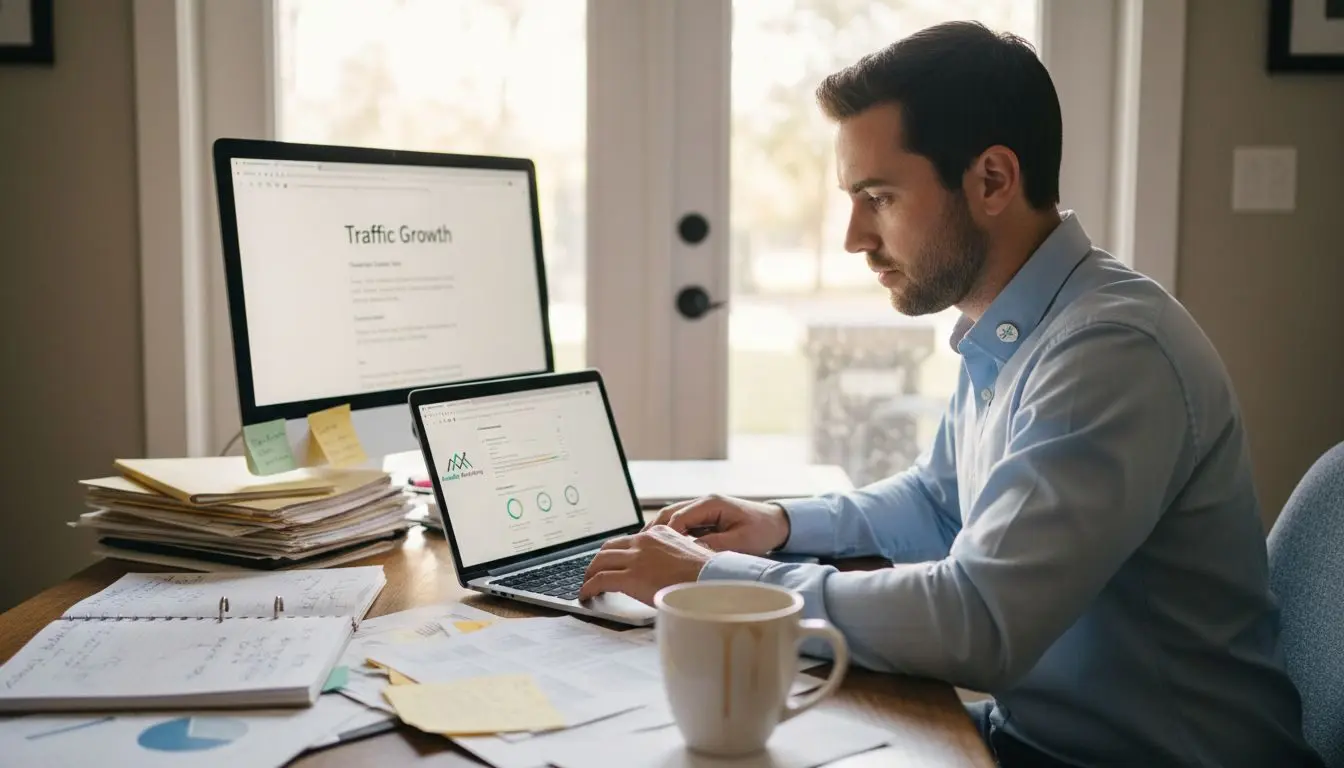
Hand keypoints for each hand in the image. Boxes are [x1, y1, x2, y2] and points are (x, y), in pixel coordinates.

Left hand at [578, 525, 713, 605]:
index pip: (630, 539)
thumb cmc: (707, 575)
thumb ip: (673, 556)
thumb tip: (668, 569)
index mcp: (659, 533)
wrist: (711, 582)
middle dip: (599, 560)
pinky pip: (600, 580)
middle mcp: (645, 540)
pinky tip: (587, 594)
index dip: (617, 552)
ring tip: (587, 584)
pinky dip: (589, 587)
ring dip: (590, 573)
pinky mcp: (630, 576)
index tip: (613, 561)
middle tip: (594, 572)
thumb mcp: (690, 554)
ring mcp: (636, 558)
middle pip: (609, 547)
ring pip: (600, 561)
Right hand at [642, 494, 790, 555]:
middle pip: (669, 514)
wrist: (777, 523)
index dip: (665, 534)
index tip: (655, 550)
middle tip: (638, 549)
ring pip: (671, 517)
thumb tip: (690, 553)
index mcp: (711, 504)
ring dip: (658, 532)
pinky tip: (660, 548)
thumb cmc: (762, 531)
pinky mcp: (703, 517)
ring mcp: (702, 508)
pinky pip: (680, 523)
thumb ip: (714, 545)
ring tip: (643, 550)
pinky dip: (668, 534)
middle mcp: (703, 502)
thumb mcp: (740, 541)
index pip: (679, 517)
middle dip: (653, 532)